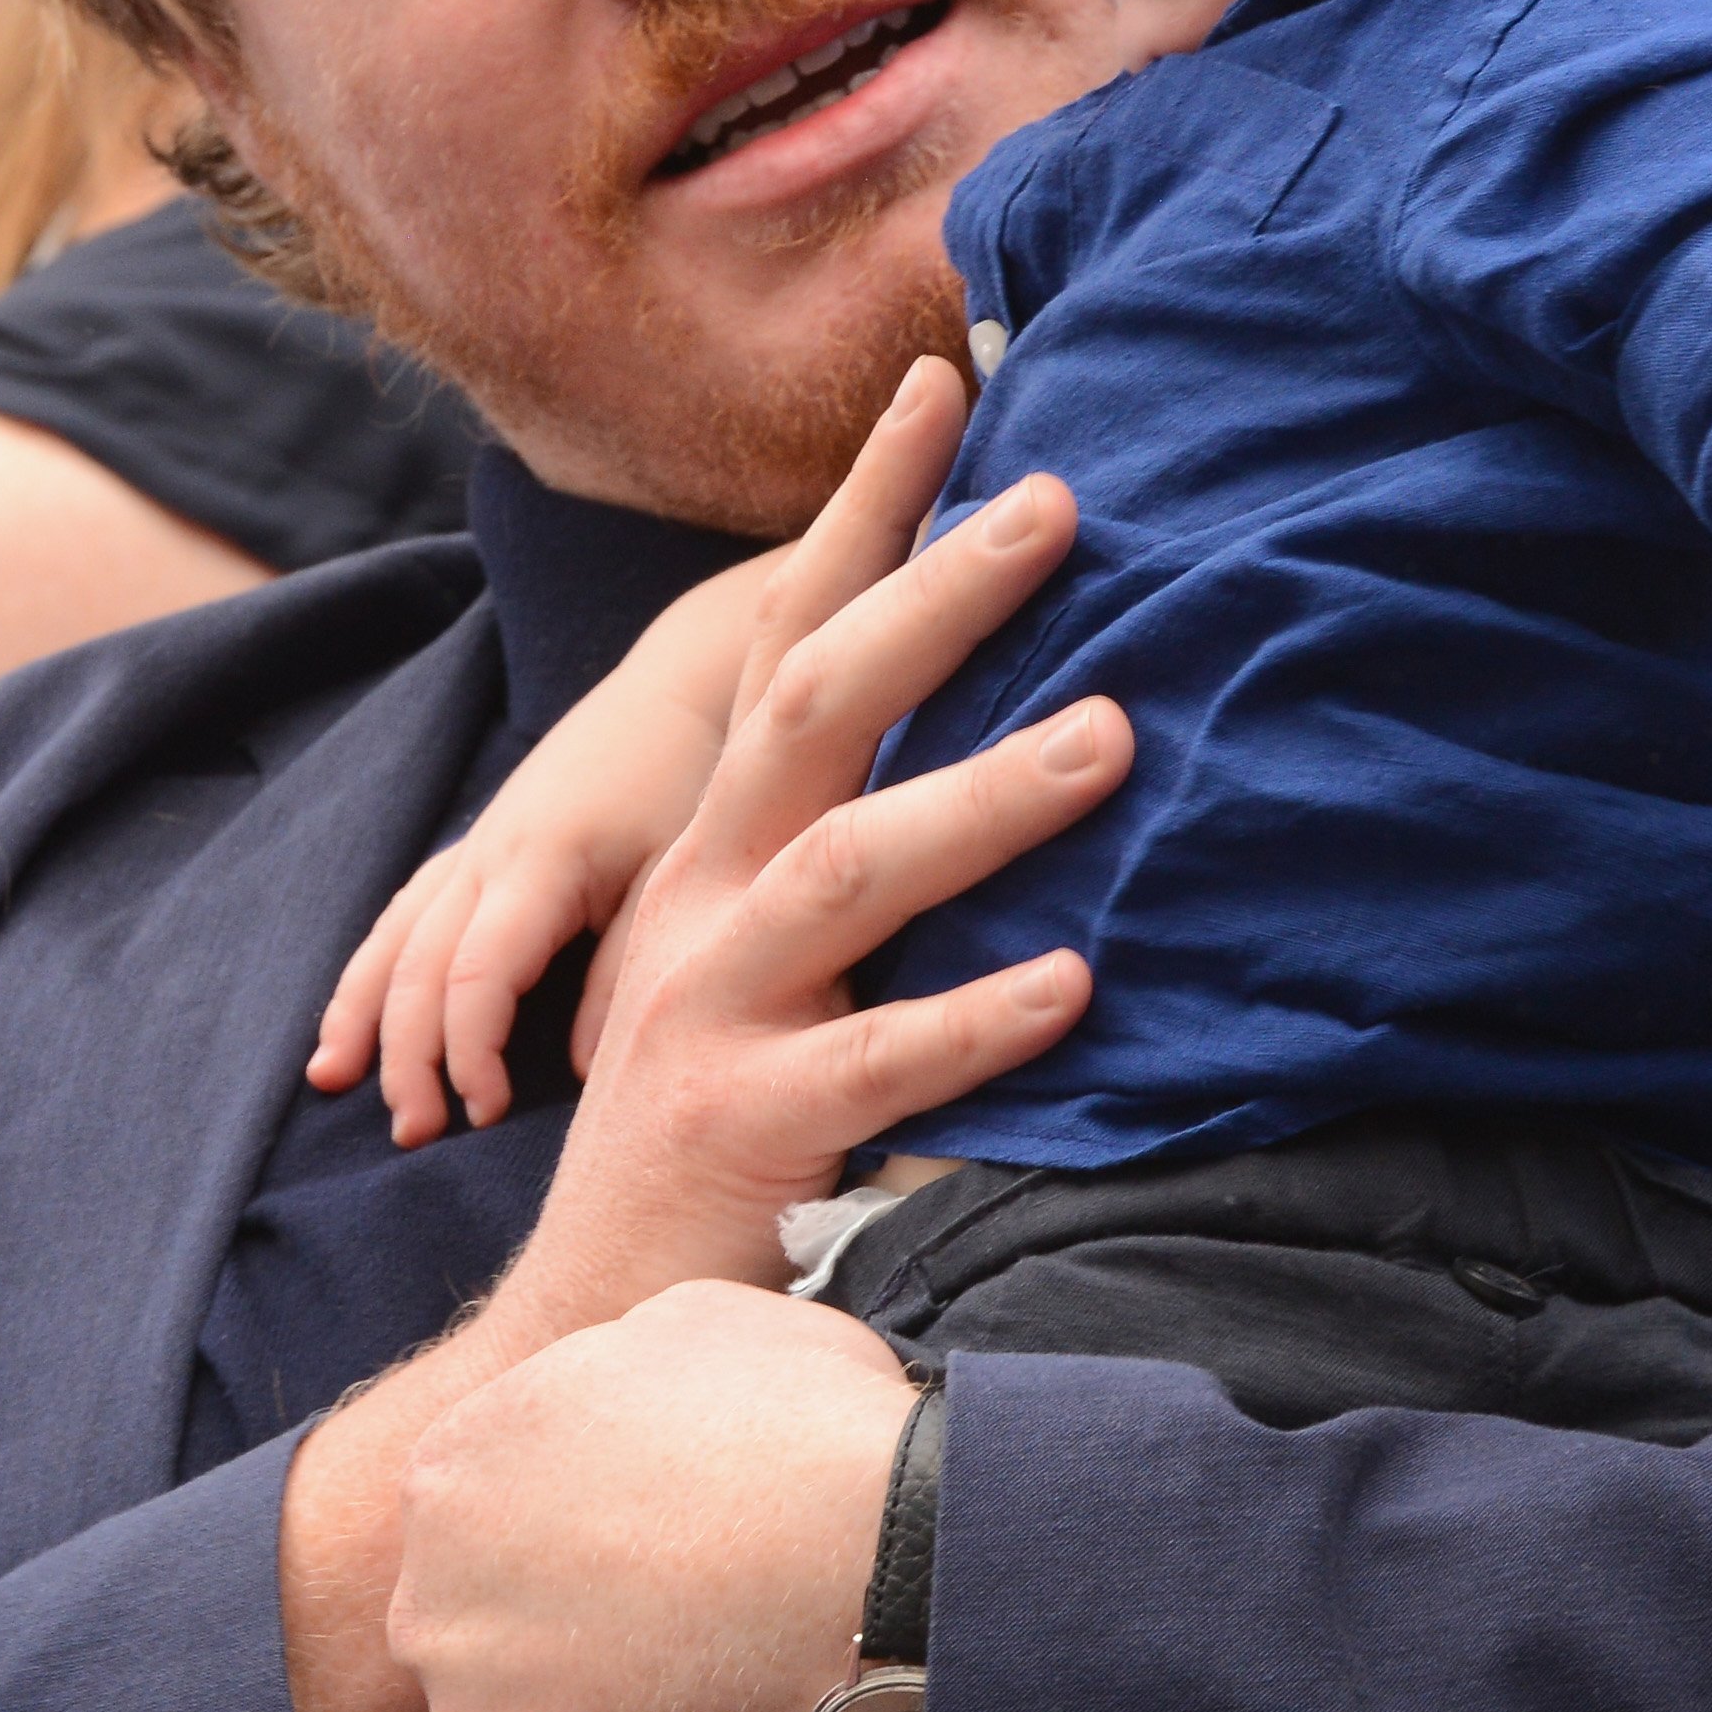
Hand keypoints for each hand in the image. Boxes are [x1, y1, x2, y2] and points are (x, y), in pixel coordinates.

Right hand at [310, 593, 754, 1142]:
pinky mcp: (476, 848)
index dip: (466, 1051)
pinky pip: (401, 912)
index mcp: (539, 866)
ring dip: (359, 1014)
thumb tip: (579, 1071)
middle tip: (412, 1133)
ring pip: (391, 938)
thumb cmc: (686, 781)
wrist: (677, 690)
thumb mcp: (672, 876)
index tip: (480, 1113)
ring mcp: (473, 850)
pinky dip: (369, 968)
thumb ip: (623, 971)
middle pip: (415, 968)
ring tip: (329, 1081)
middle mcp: (486, 858)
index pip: (475, 975)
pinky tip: (350, 1015)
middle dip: (404, 1055)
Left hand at [396, 1283, 919, 1711]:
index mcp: (459, 1471)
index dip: (576, 1544)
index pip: (481, 1522)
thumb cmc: (816, 1439)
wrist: (893, 1581)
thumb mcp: (704, 1324)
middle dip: (558, 1651)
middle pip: (475, 1641)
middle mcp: (431, 1606)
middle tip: (687, 1653)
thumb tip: (627, 1401)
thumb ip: (617, 1365)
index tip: (663, 1561)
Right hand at [486, 357, 1128, 1345]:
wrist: (596, 1326)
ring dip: (987, 795)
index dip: (866, 514)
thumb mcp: (784, 976)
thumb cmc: (734, 1135)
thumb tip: (1035, 754)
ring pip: (851, 866)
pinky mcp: (744, 1120)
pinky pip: (879, 1056)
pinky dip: (980, 1017)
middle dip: (936, 597)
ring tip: (1114, 738)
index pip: (794, 642)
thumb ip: (875, 873)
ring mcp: (711, 1006)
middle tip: (1059, 506)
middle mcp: (705, 899)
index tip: (944, 385)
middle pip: (816, 707)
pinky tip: (1078, 984)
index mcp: (721, 847)